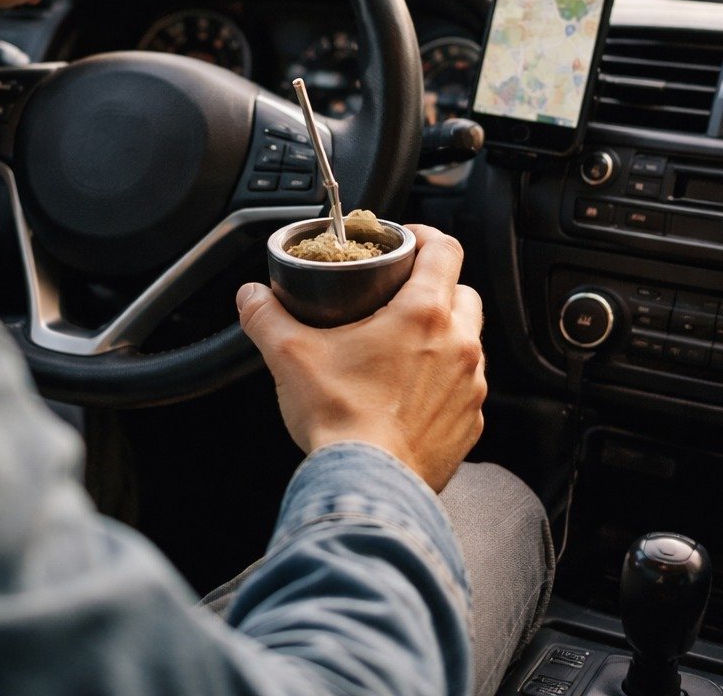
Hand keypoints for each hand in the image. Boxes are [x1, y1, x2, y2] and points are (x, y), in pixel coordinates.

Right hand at [237, 226, 486, 491]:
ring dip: (444, 338)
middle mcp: (460, 346)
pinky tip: (410, 396)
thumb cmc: (339, 420)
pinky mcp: (470, 424)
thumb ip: (266, 316)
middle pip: (463, 293)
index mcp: (424, 315)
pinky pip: (466, 390)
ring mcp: (470, 388)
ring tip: (403, 350)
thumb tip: (251, 296)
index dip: (426, 236)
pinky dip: (444, 384)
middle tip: (401, 298)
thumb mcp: (290, 356)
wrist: (368, 486)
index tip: (406, 242)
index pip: (445, 250)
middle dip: (437, 288)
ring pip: (470, 343)